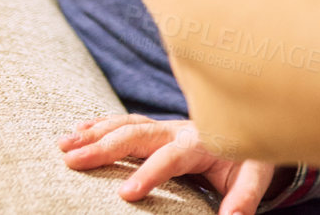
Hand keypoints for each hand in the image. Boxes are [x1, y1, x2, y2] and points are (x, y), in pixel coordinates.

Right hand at [59, 114, 278, 214]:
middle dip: (105, 147)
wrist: (250, 128)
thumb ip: (244, 197)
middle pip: (139, 134)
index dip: (150, 174)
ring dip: (94, 133)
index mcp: (202, 142)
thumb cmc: (249, 158)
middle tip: (73, 162)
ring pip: (127, 125)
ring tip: (63, 146)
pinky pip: (125, 123)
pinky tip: (75, 131)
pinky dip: (99, 125)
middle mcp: (179, 130)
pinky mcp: (156, 130)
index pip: (172, 156)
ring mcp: (165, 127)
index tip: (125, 195)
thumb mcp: (255, 176)